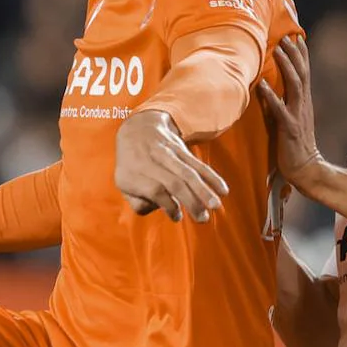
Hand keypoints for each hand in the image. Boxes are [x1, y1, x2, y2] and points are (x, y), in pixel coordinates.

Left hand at [114, 109, 228, 222]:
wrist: (137, 128)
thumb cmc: (131, 165)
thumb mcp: (123, 184)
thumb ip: (138, 203)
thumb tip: (162, 210)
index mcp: (133, 174)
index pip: (155, 191)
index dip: (169, 206)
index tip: (177, 217)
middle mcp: (150, 162)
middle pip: (174, 183)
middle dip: (191, 202)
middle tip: (203, 218)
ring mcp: (166, 153)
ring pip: (187, 172)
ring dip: (203, 190)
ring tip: (215, 205)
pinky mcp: (180, 149)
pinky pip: (197, 163)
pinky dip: (211, 176)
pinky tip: (223, 190)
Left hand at [257, 36, 323, 191]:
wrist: (307, 169)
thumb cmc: (295, 145)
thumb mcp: (293, 118)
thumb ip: (287, 102)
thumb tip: (273, 86)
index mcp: (304, 102)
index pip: (304, 73)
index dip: (301, 55)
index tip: (296, 36)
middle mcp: (303, 105)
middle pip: (301, 74)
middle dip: (294, 54)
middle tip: (286, 36)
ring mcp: (297, 115)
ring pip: (294, 86)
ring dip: (286, 67)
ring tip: (277, 51)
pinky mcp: (289, 128)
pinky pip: (280, 109)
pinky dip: (271, 96)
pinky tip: (262, 85)